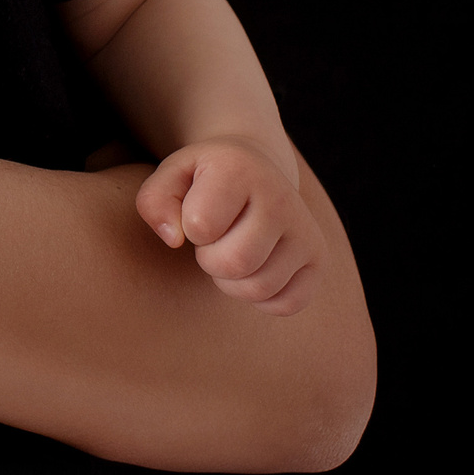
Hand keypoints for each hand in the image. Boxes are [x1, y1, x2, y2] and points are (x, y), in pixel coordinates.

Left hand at [134, 136, 323, 315]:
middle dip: (209, 260)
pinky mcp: (319, 260)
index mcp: (240, 169)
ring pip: (259, 288)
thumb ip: (154, 202)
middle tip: (212, 241)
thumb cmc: (204, 180)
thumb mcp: (171, 176)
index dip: (189, 228)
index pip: (200, 226)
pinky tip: (253, 270)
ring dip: (231, 282)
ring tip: (230, 253)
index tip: (197, 212)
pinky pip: (286, 304)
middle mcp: (282, 197)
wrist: (255, 171)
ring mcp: (307, 231)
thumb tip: (174, 239)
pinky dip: (260, 299)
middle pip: (234, 263)